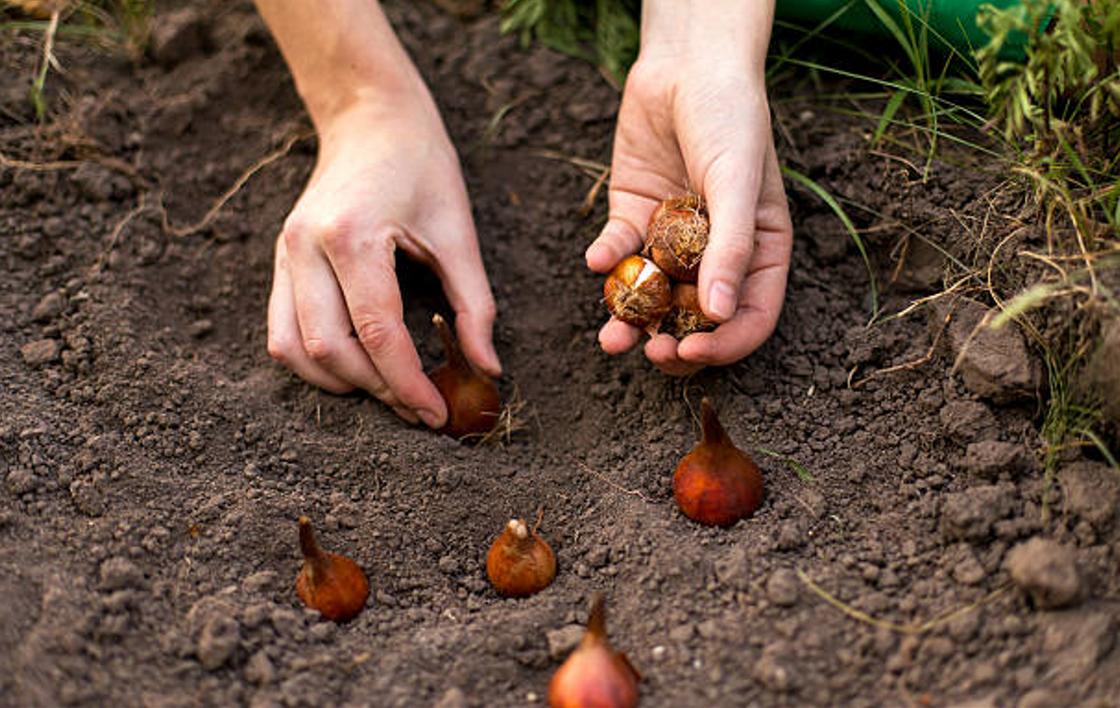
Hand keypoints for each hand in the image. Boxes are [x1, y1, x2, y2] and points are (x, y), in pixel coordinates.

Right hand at [267, 98, 499, 427]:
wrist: (371, 119)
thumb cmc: (422, 166)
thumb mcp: (460, 233)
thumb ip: (475, 305)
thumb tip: (489, 370)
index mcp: (353, 236)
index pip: (377, 332)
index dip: (408, 383)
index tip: (437, 415)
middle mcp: (305, 247)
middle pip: (330, 349)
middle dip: (377, 390)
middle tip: (419, 408)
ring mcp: (284, 254)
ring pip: (293, 350)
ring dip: (341, 383)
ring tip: (389, 391)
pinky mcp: (280, 261)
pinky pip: (281, 332)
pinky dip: (315, 362)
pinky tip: (357, 368)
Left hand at [585, 2, 792, 375]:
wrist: (686, 65)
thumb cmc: (731, 119)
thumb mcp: (739, 183)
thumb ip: (732, 248)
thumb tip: (720, 315)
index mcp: (758, 253)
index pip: (749, 317)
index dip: (724, 345)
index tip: (691, 353)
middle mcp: (716, 254)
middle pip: (696, 319)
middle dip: (673, 342)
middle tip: (650, 353)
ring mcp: (672, 240)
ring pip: (651, 296)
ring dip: (630, 321)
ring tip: (611, 337)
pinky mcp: (634, 218)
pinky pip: (618, 253)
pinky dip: (606, 260)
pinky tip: (596, 259)